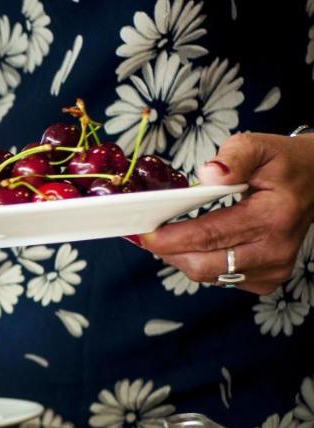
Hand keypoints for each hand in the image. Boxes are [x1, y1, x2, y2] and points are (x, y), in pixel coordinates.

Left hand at [140, 132, 313, 295]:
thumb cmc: (283, 164)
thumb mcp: (260, 147)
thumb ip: (234, 157)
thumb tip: (208, 174)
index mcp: (273, 217)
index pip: (209, 236)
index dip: (170, 238)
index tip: (144, 232)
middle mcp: (275, 250)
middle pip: (203, 265)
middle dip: (169, 251)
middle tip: (150, 234)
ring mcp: (273, 269)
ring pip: (208, 276)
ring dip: (182, 258)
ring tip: (171, 237)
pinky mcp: (268, 280)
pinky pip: (221, 279)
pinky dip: (201, 263)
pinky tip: (197, 245)